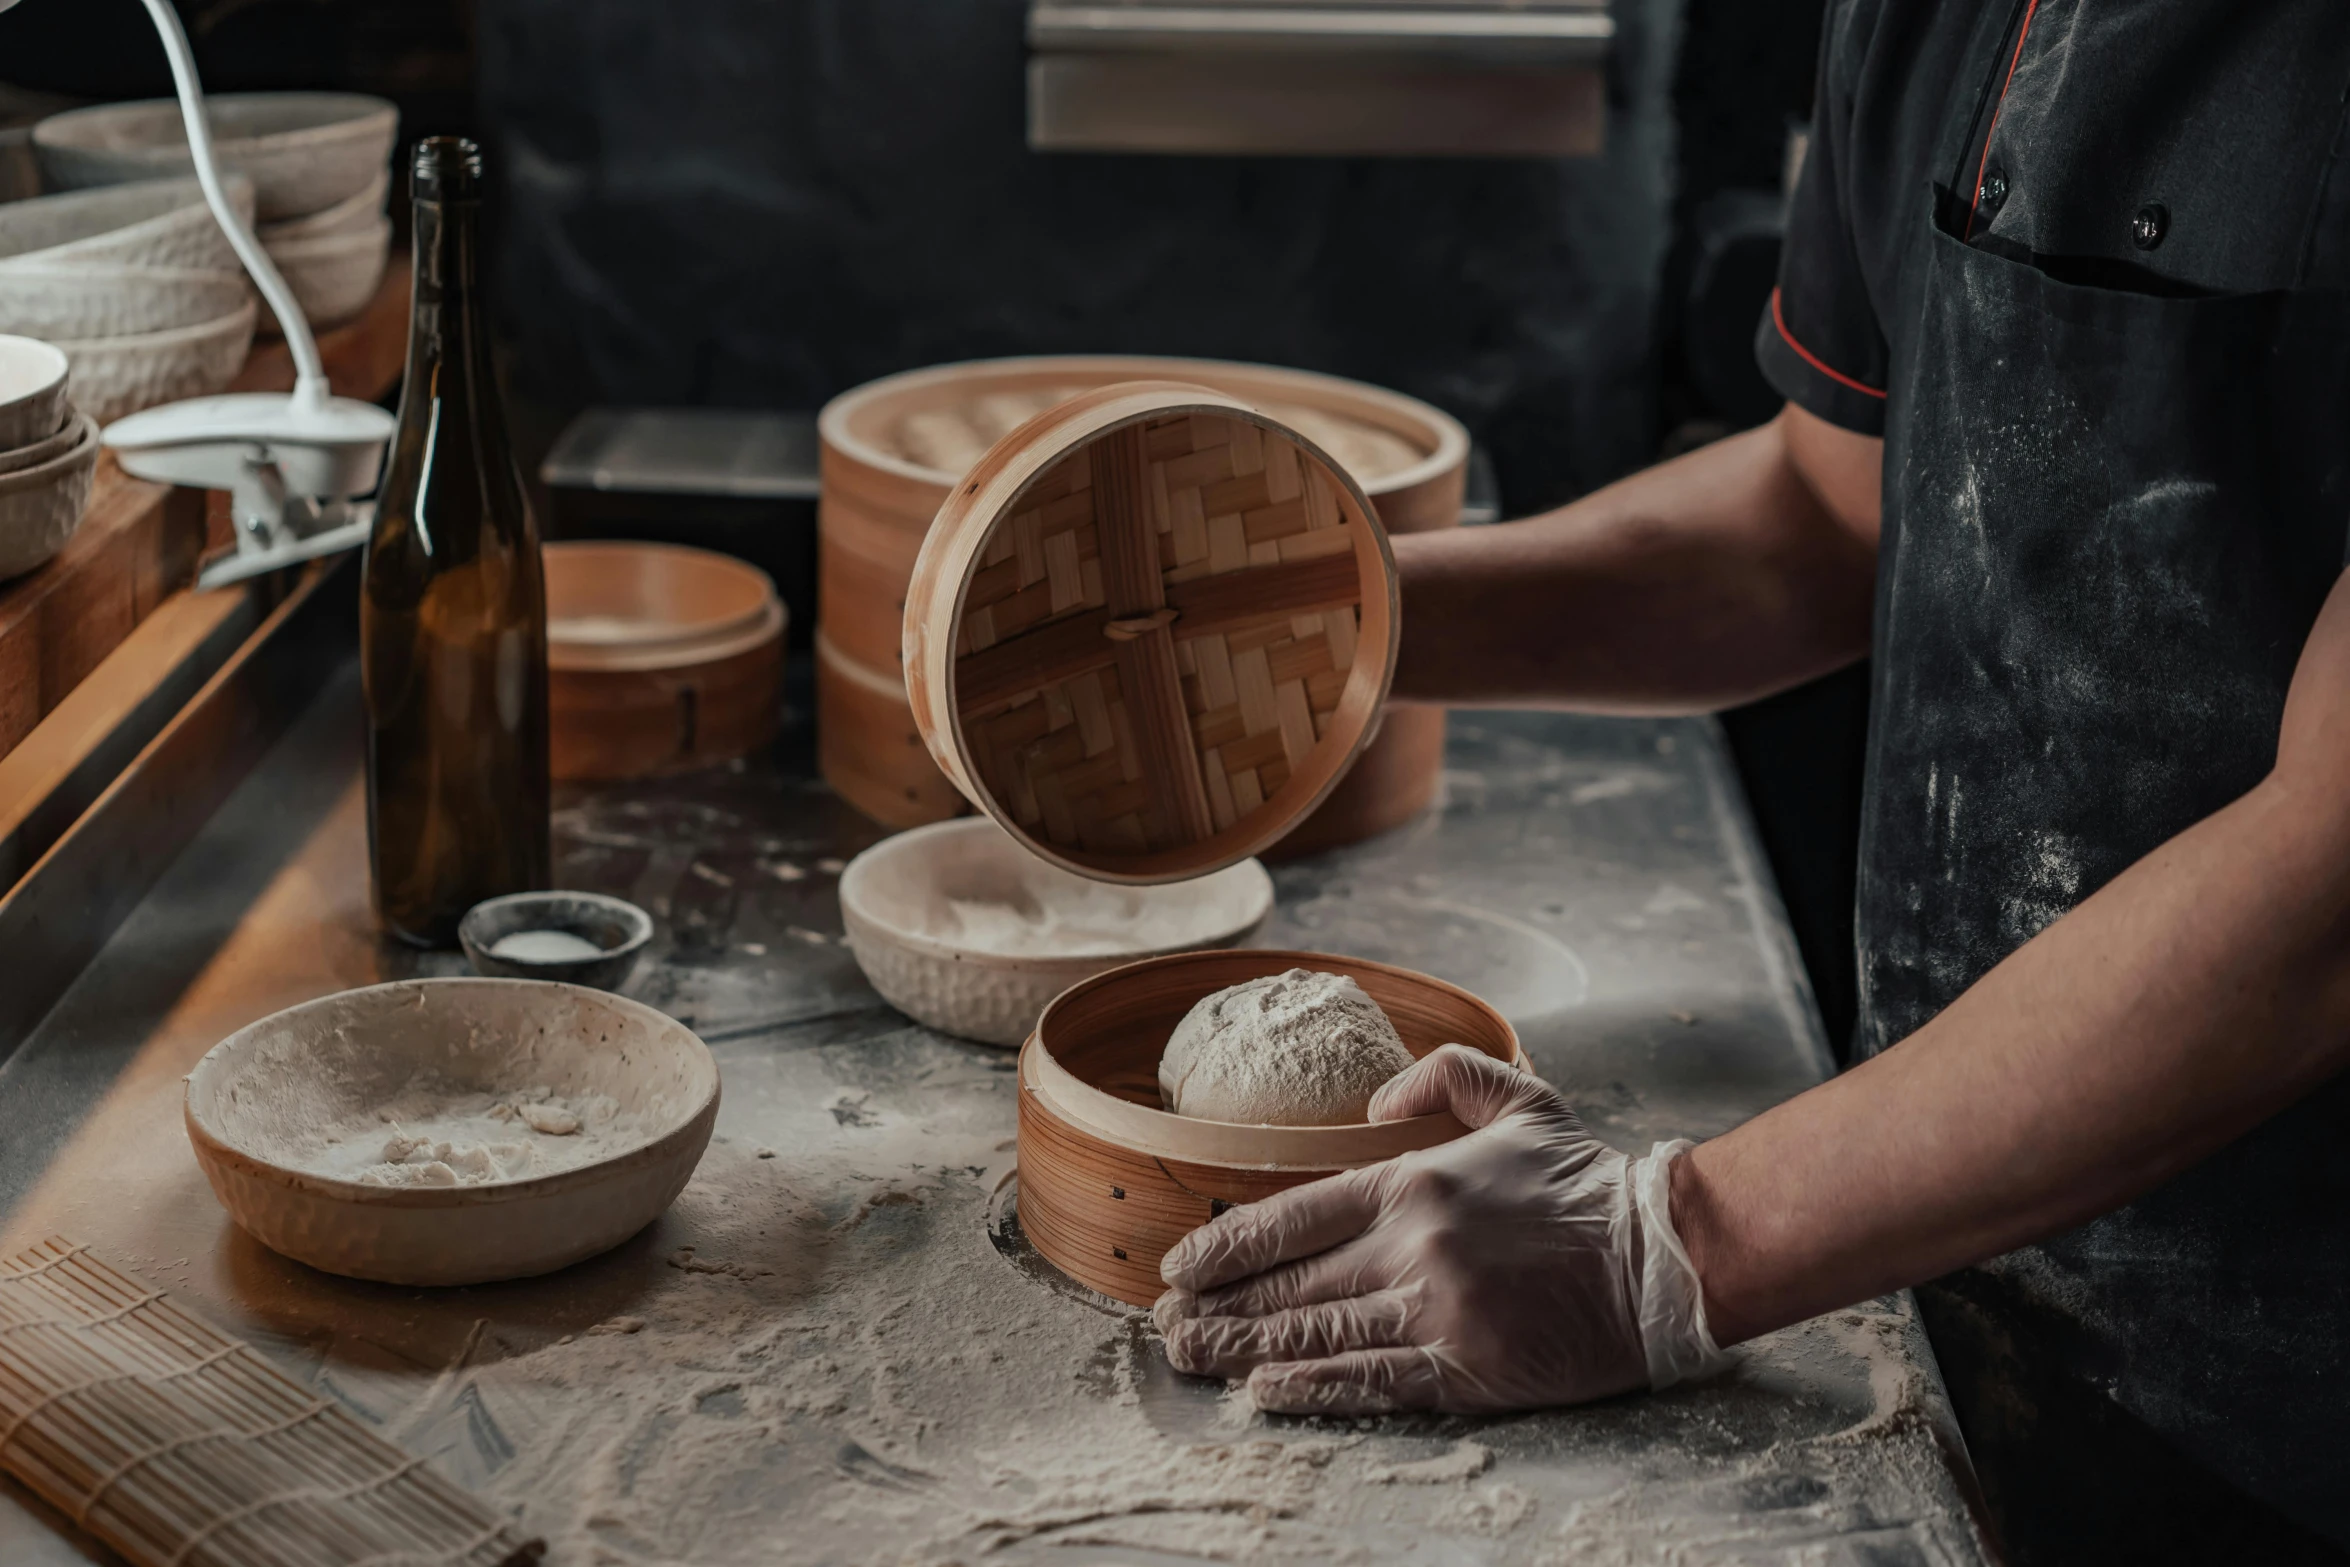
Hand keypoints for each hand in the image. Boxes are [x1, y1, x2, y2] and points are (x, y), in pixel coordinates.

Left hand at [1153, 1044, 1727, 1414]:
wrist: (1664, 1258)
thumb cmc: (1585, 1182)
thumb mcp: (1519, 1098)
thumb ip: (1441, 1075)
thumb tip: (1375, 1102)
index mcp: (1413, 1181)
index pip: (1291, 1214)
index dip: (1225, 1244)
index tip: (1181, 1263)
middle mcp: (1413, 1248)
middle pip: (1289, 1283)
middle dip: (1218, 1305)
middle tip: (1164, 1321)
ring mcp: (1438, 1313)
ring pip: (1316, 1335)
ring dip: (1243, 1349)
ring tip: (1192, 1355)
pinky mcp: (1468, 1371)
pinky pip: (1371, 1382)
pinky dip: (1312, 1389)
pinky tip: (1264, 1392)